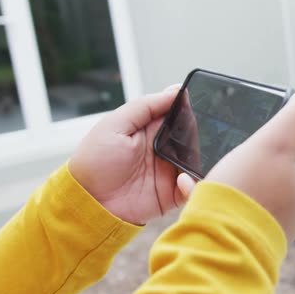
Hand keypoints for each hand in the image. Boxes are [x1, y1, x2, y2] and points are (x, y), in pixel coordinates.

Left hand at [69, 86, 196, 224]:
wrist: (88, 203)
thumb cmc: (94, 162)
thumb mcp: (115, 124)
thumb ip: (145, 106)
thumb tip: (175, 90)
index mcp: (150, 129)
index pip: (178, 113)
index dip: (190, 108)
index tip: (203, 103)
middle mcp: (163, 148)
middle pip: (192, 136)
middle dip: (201, 133)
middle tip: (206, 133)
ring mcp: (169, 171)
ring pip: (198, 160)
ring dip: (201, 158)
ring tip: (194, 158)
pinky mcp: (172, 194)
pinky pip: (194, 187)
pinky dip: (195, 184)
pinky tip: (182, 180)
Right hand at [205, 81, 294, 241]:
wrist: (221, 245)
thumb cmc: (247, 190)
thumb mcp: (274, 141)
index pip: (288, 143)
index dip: (262, 139)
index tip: (242, 145)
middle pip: (267, 164)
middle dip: (242, 161)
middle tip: (225, 165)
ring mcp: (278, 220)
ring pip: (249, 186)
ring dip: (227, 179)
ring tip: (210, 181)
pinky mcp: (255, 234)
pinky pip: (235, 207)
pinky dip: (218, 198)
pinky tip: (198, 194)